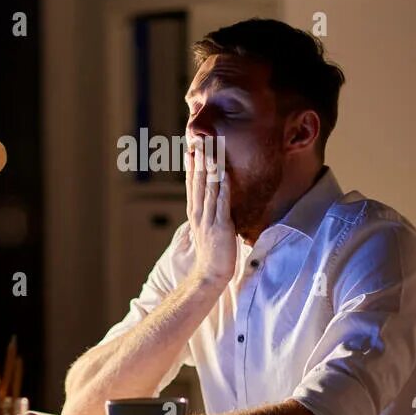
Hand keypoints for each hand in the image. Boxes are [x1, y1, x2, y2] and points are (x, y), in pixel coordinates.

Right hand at [183, 136, 235, 286]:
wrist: (210, 274)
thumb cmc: (211, 252)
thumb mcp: (205, 228)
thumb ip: (205, 213)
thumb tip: (208, 201)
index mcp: (194, 211)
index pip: (192, 184)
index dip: (192, 165)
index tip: (191, 148)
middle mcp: (198, 212)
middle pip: (198, 181)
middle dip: (199, 160)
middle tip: (200, 140)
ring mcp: (209, 218)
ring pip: (209, 188)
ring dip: (210, 168)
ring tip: (210, 150)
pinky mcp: (221, 225)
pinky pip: (222, 202)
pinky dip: (223, 186)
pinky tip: (224, 173)